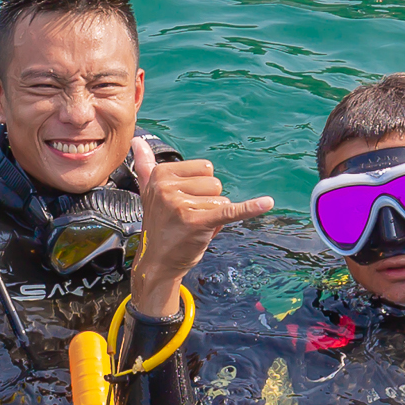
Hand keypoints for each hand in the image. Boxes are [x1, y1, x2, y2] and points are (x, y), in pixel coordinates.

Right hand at [131, 137, 272, 316]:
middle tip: (189, 218)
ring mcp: (181, 205)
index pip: (205, 168)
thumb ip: (146, 166)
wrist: (157, 263)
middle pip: (215, 183)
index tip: (182, 203)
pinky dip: (250, 208)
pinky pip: (230, 211)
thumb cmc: (160, 226)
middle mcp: (167, 187)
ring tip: (193, 227)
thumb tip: (137, 141)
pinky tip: (267, 203)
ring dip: (214, 215)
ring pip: (222, 200)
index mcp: (161, 175)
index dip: (201, 188)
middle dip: (209, 202)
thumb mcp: (150, 193)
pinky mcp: (197, 222)